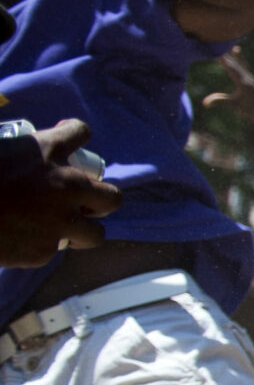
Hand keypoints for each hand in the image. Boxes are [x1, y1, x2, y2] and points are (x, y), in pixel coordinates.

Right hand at [0, 121, 120, 264]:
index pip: (80, 132)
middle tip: (81, 203)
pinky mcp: (44, 251)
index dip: (74, 135)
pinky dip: (40, 246)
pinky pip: (53, 250)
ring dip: (81, 230)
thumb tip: (13, 151)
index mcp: (46, 149)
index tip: (68, 142)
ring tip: (61, 228)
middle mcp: (64, 186)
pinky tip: (21, 239)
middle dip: (100, 200)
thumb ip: (11, 149)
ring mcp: (58, 222)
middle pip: (111, 197)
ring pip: (95, 234)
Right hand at [202, 52, 253, 129]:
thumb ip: (220, 101)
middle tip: (220, 44)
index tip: (216, 51)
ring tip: (235, 48)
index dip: (223, 60)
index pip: (231, 68)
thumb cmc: (250, 111)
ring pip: (242, 65)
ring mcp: (252, 79)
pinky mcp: (253, 82)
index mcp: (244, 82)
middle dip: (227, 55)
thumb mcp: (234, 106)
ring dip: (237, 57)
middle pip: (236, 64)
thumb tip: (204, 103)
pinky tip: (240, 59)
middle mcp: (249, 78)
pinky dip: (241, 63)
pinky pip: (245, 69)